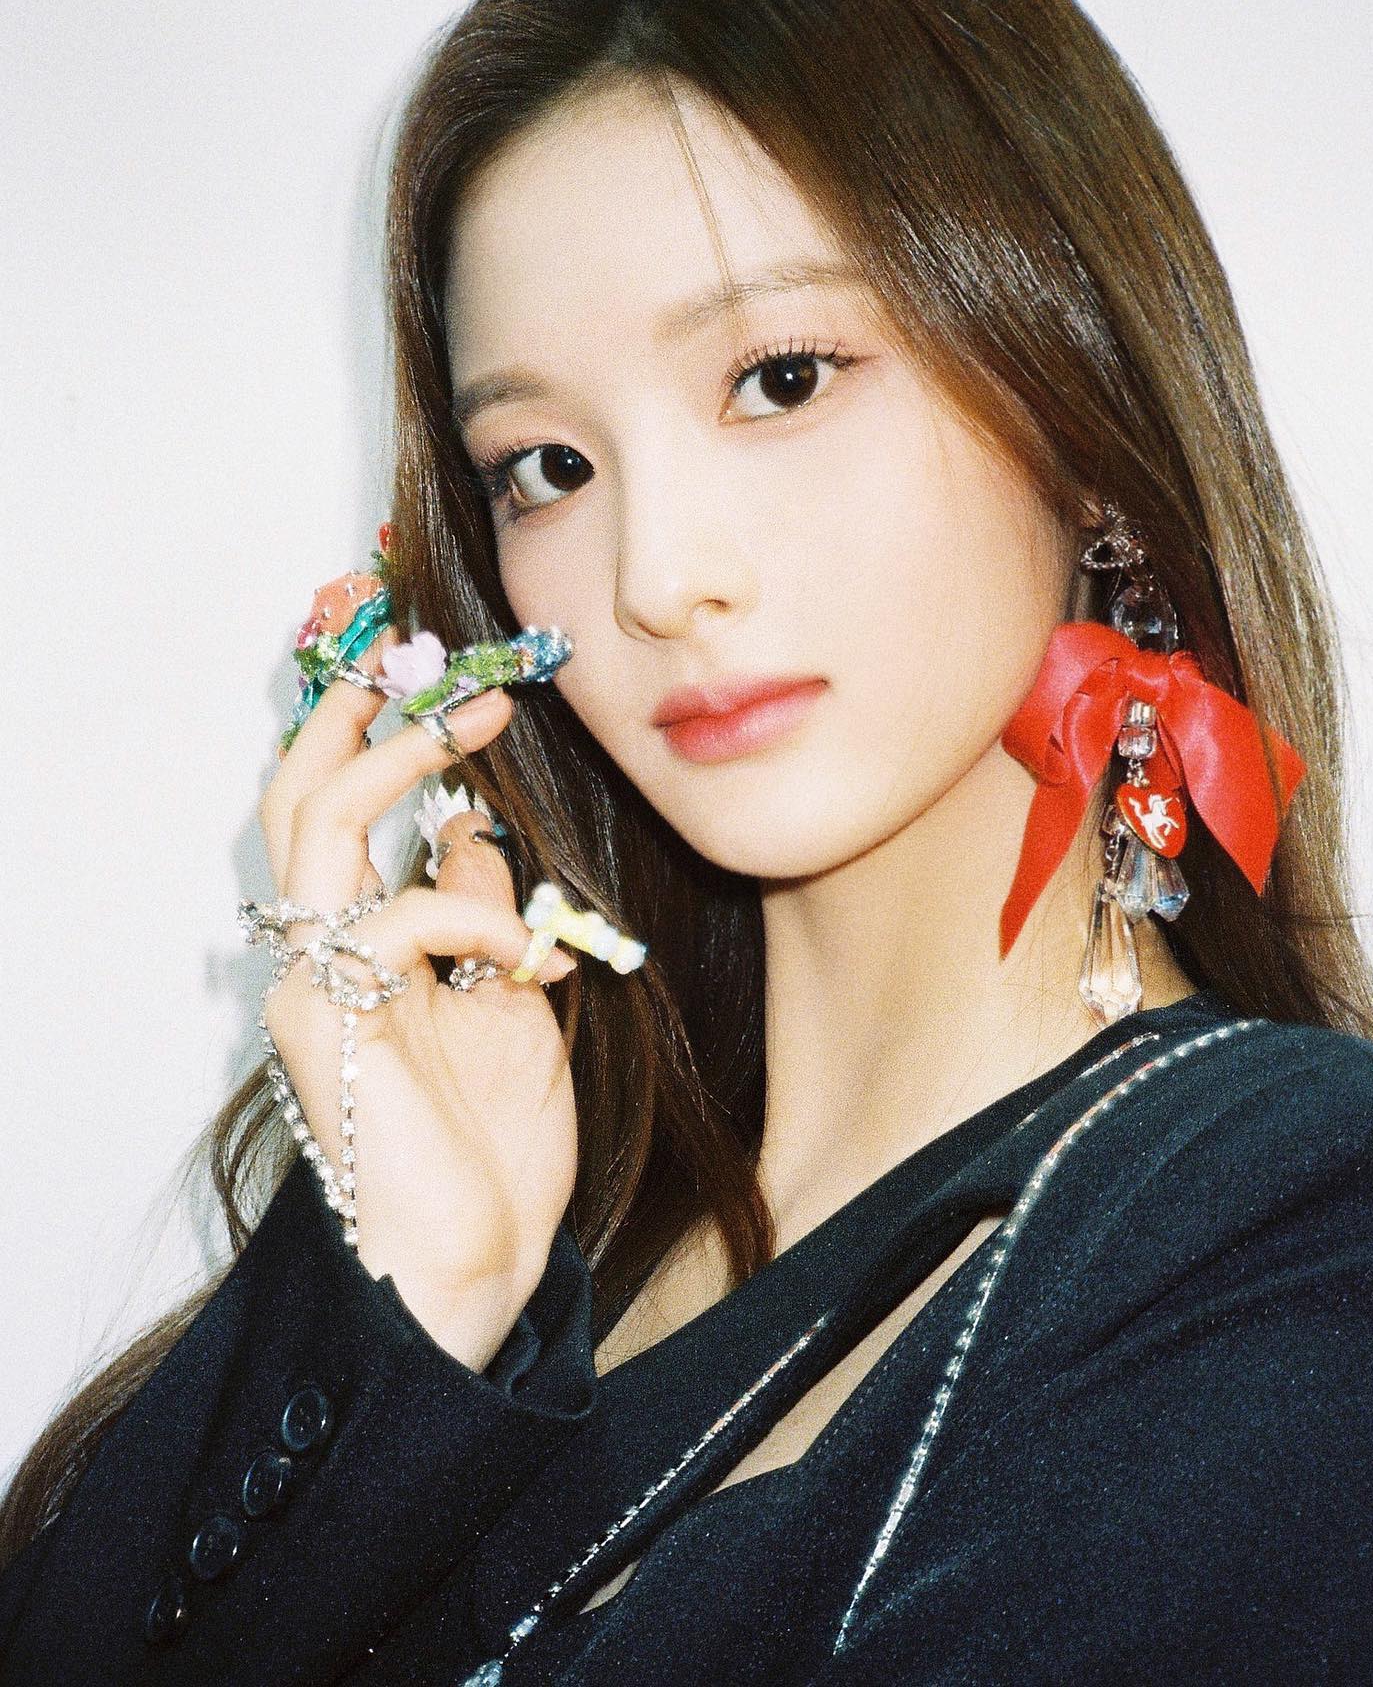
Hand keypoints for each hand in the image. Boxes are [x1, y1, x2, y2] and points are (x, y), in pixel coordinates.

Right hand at [257, 629, 580, 1370]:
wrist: (476, 1265)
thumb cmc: (495, 1146)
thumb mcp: (511, 1002)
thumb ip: (484, 915)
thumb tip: (474, 833)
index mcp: (362, 944)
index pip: (341, 810)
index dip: (368, 726)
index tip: (426, 656)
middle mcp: (319, 952)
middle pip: (300, 793)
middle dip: (354, 708)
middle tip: (423, 646)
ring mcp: (313, 984)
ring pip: (317, 827)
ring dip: (396, 758)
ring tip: (473, 718)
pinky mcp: (328, 1021)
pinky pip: (392, 919)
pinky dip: (474, 917)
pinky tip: (532, 958)